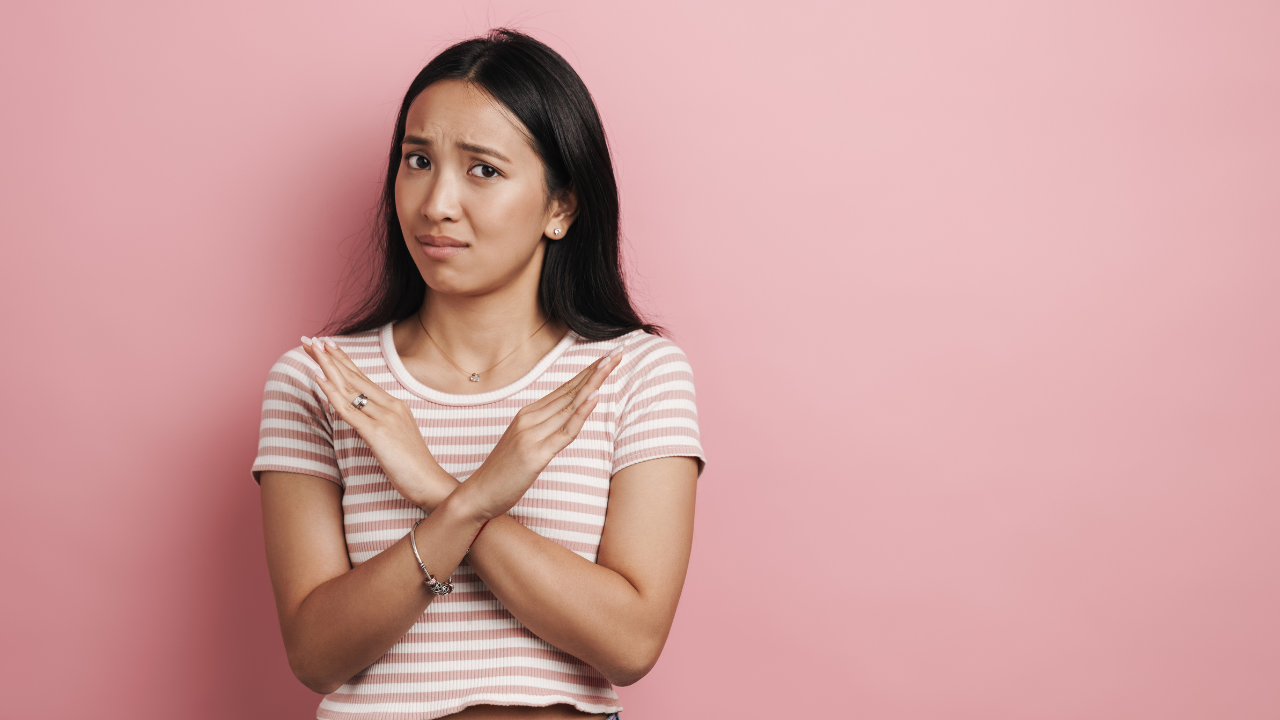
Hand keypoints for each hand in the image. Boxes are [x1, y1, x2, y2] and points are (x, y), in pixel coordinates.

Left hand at [302, 336, 456, 509]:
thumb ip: (380, 424)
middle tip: (310, 340)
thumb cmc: (414, 466)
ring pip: (350, 387)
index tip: (327, 346)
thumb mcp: (396, 438)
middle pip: (354, 376)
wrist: (431, 483)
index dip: (343, 361)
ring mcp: (385, 418)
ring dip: (328, 366)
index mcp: (395, 405)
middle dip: (330, 357)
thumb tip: (360, 418)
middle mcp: (391, 406)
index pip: (363, 378)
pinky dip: (332, 392)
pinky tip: (318, 378)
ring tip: (311, 349)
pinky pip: (349, 410)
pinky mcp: (378, 434)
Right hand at [456, 344, 625, 521]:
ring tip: (611, 365)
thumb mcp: (523, 443)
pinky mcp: (536, 454)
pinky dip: (581, 413)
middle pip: (570, 391)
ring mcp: (532, 435)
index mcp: (528, 415)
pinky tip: (594, 397)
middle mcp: (530, 419)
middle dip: (596, 371)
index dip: (587, 373)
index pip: (564, 389)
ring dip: (593, 384)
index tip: (607, 358)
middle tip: (617, 352)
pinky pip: (565, 432)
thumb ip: (542, 428)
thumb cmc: (503, 472)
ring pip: (570, 405)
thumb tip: (566, 419)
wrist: (478, 494)